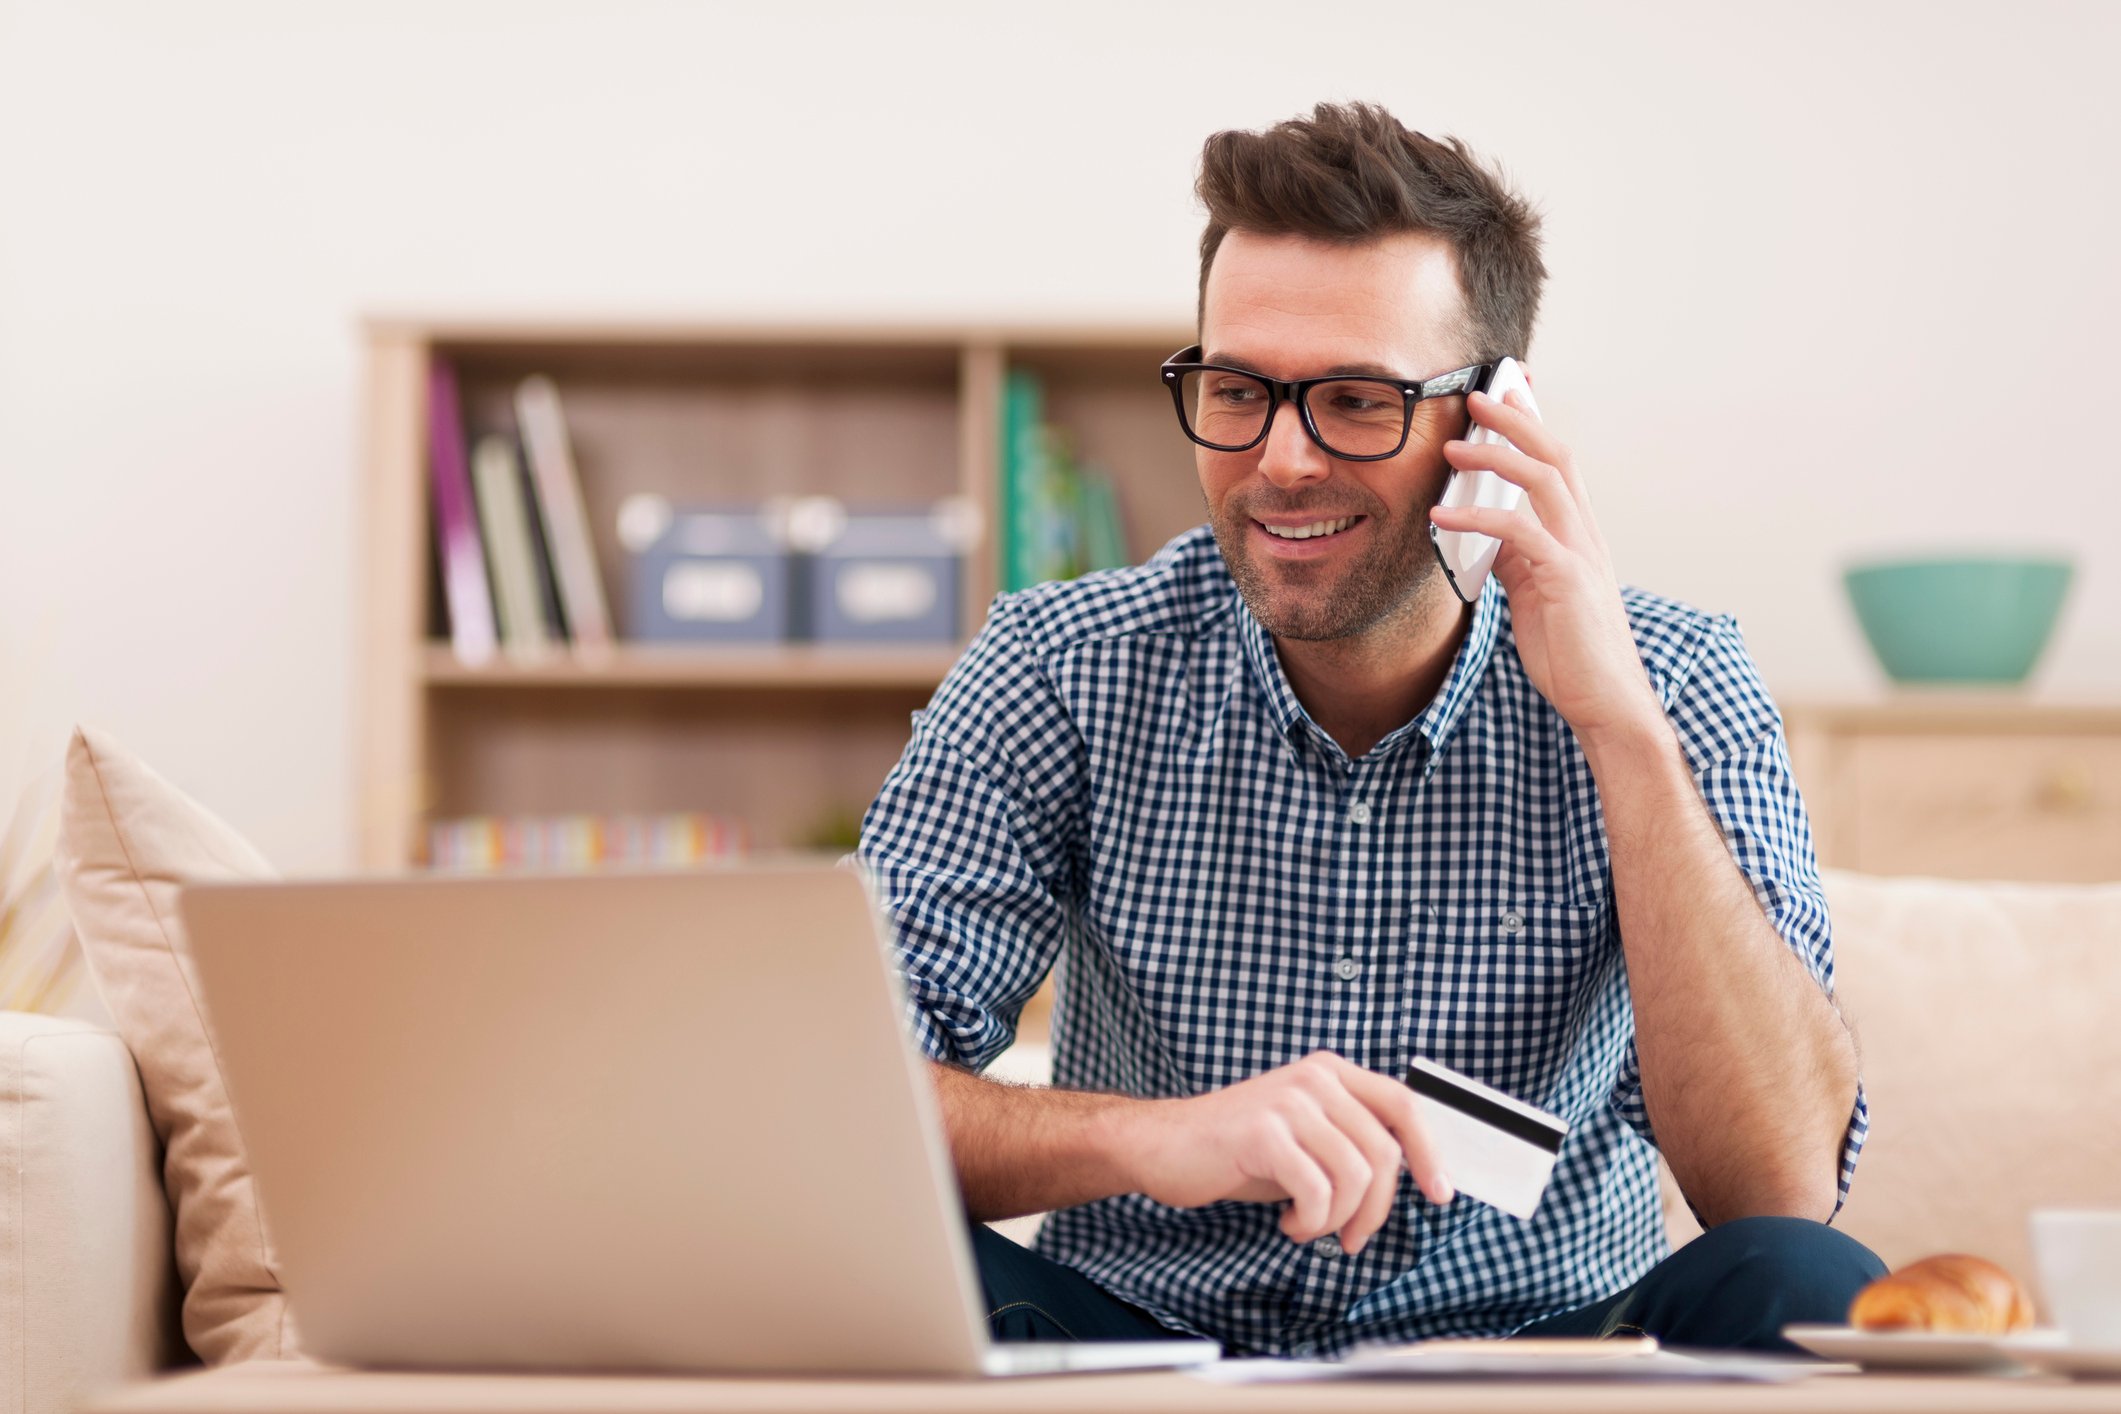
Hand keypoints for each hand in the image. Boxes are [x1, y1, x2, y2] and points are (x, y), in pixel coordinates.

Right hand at [1117, 1051, 1453, 1254]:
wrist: (1163, 1145)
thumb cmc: (1236, 1149)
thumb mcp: (1304, 1135)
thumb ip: (1349, 1142)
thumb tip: (1409, 1175)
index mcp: (1329, 1072)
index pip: (1403, 1104)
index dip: (1430, 1151)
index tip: (1440, 1192)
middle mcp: (1314, 1078)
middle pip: (1384, 1152)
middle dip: (1377, 1209)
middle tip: (1350, 1238)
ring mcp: (1288, 1102)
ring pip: (1355, 1176)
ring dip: (1337, 1219)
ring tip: (1308, 1225)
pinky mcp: (1264, 1132)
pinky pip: (1318, 1191)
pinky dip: (1310, 1221)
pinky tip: (1288, 1222)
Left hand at [1428, 384, 1664, 748]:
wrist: (1605, 702)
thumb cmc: (1571, 652)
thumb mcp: (1534, 594)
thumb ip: (1516, 559)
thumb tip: (1485, 533)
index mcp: (1579, 535)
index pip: (1557, 465)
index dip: (1531, 427)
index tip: (1505, 395)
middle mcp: (1585, 535)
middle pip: (1555, 456)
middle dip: (1515, 421)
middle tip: (1476, 396)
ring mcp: (1580, 554)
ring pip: (1544, 481)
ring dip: (1495, 457)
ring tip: (1453, 448)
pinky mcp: (1567, 580)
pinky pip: (1520, 534)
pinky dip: (1477, 520)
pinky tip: (1440, 518)